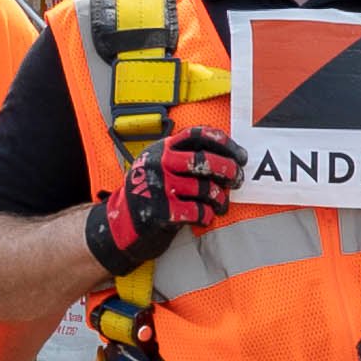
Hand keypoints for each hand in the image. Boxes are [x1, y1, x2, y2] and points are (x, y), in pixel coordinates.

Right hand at [86, 122, 243, 273]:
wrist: (119, 225)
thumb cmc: (150, 195)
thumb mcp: (161, 167)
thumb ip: (187, 159)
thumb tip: (232, 160)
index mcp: (162, 149)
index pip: (197, 135)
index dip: (225, 143)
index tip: (240, 156)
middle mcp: (158, 164)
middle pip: (204, 160)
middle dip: (228, 170)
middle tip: (238, 180)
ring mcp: (158, 187)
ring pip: (205, 189)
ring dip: (220, 199)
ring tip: (220, 204)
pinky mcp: (159, 211)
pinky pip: (197, 212)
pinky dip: (206, 216)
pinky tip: (205, 217)